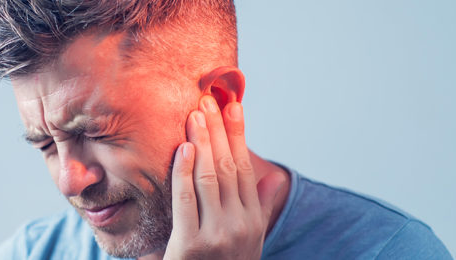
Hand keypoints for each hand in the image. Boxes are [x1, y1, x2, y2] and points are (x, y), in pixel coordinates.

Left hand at [164, 96, 283, 258]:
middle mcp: (240, 224)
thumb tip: (272, 180)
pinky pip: (186, 199)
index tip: (233, 105)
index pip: (244, 167)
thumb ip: (258, 208)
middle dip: (218, 129)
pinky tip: (183, 147)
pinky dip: (184, 171)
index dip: (238, 134)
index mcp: (253, 219)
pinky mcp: (192, 246)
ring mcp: (218, 235)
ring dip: (202, 141)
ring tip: (195, 113)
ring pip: (210, 176)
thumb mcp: (249, 241)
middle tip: (209, 98)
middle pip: (228, 165)